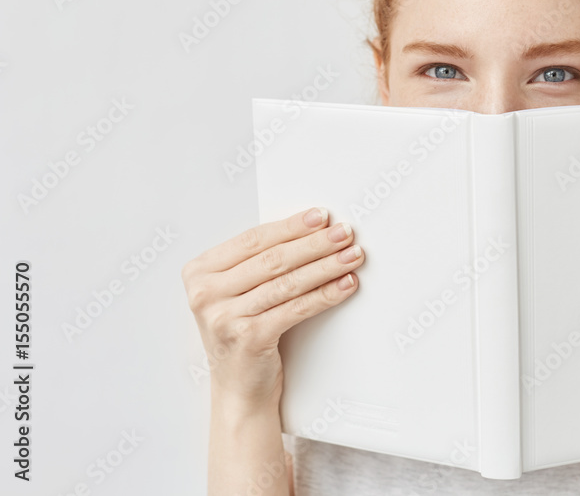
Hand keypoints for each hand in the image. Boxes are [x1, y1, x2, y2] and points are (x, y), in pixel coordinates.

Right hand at [181, 207, 364, 407]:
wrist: (239, 389)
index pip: (253, 240)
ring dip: (326, 266)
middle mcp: (206, 294)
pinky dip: (326, 294)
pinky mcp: (248, 338)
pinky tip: (346, 284)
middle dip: (315, 243)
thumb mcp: (237, 292)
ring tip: (352, 255)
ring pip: (287, 282)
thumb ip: (258, 262)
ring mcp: (224, 317)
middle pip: (272, 259)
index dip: (291, 226)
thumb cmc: (242, 333)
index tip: (321, 216)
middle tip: (344, 232)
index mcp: (199, 272)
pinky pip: (296, 308)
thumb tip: (311, 228)